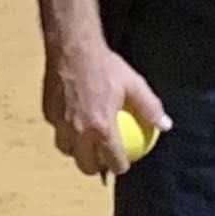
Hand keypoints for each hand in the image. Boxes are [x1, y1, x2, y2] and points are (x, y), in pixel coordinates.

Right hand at [42, 39, 165, 179]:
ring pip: (67, 151)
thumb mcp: (134, 85)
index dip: (121, 166)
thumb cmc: (105, 65)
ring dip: (77, 152)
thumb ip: (150, 108)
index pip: (112, 161)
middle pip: (85, 165)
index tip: (124, 162)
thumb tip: (165, 125)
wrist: (73, 48)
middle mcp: (78, 131)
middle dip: (96, 168)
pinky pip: (58, 131)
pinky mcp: (48, 113)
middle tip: (103, 160)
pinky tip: (73, 123)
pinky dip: (66, 132)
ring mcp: (60, 124)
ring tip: (85, 145)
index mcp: (101, 128)